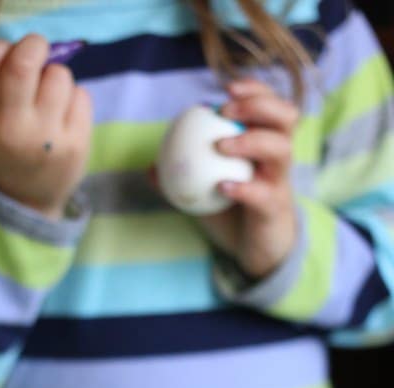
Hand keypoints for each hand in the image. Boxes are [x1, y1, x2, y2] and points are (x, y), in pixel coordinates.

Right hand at [0, 22, 92, 218]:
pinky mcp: (76, 145)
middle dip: (34, 47)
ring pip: (58, 75)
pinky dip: (73, 96)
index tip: (7, 55)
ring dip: (55, 75)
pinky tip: (62, 115)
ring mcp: (46, 140)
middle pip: (24, 64)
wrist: (23, 202)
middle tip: (37, 52)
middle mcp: (10, 131)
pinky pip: (81, 95)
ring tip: (48, 96)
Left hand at [201, 79, 298, 277]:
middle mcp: (278, 158)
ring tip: (222, 146)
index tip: (226, 89)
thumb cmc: (232, 213)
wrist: (255, 249)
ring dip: (252, 141)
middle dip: (259, 105)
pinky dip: (244, 188)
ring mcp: (280, 181)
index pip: (269, 105)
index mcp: (265, 144)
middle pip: (286, 117)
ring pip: (281, 149)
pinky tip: (222, 187)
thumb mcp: (205, 192)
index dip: (254, 90)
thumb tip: (150, 167)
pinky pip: (264, 193)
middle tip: (227, 111)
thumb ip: (182, 178)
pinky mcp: (276, 207)